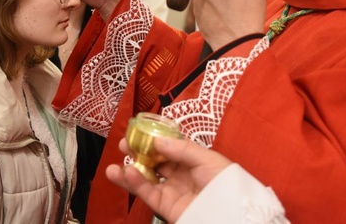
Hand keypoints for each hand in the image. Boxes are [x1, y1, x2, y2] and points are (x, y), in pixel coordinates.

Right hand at [105, 137, 231, 222]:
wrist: (230, 213)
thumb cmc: (225, 183)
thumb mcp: (208, 159)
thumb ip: (182, 149)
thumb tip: (157, 141)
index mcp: (191, 160)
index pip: (167, 148)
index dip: (152, 140)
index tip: (137, 132)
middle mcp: (179, 174)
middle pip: (153, 162)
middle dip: (136, 153)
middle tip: (123, 145)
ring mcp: (171, 190)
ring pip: (146, 179)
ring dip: (129, 172)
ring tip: (114, 167)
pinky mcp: (166, 206)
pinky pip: (147, 194)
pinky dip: (135, 185)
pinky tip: (127, 175)